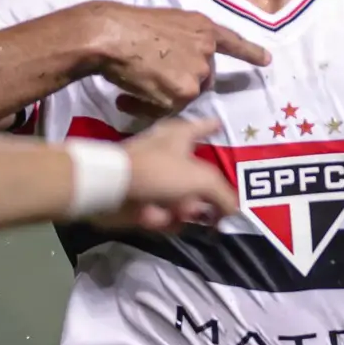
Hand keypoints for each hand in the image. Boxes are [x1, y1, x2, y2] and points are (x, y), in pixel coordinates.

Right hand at [90, 3, 268, 117]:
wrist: (111, 35)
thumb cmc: (129, 25)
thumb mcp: (169, 22)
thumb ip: (186, 40)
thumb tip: (184, 61)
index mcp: (204, 29)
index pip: (232, 42)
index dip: (250, 52)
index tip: (267, 60)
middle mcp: (206, 52)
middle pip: (203, 79)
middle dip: (184, 82)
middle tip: (155, 75)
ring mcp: (196, 75)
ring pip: (185, 96)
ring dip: (163, 95)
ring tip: (136, 82)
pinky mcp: (182, 95)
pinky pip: (166, 110)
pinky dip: (146, 107)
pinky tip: (128, 97)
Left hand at [114, 117, 239, 231]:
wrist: (111, 189)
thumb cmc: (158, 171)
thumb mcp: (202, 180)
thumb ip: (223, 195)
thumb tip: (233, 210)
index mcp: (180, 134)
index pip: (203, 126)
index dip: (214, 126)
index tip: (221, 125)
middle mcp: (167, 151)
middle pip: (197, 173)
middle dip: (205, 193)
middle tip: (213, 207)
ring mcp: (152, 175)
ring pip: (182, 196)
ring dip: (183, 209)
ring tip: (177, 213)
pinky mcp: (140, 196)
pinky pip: (163, 210)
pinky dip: (162, 217)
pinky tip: (157, 218)